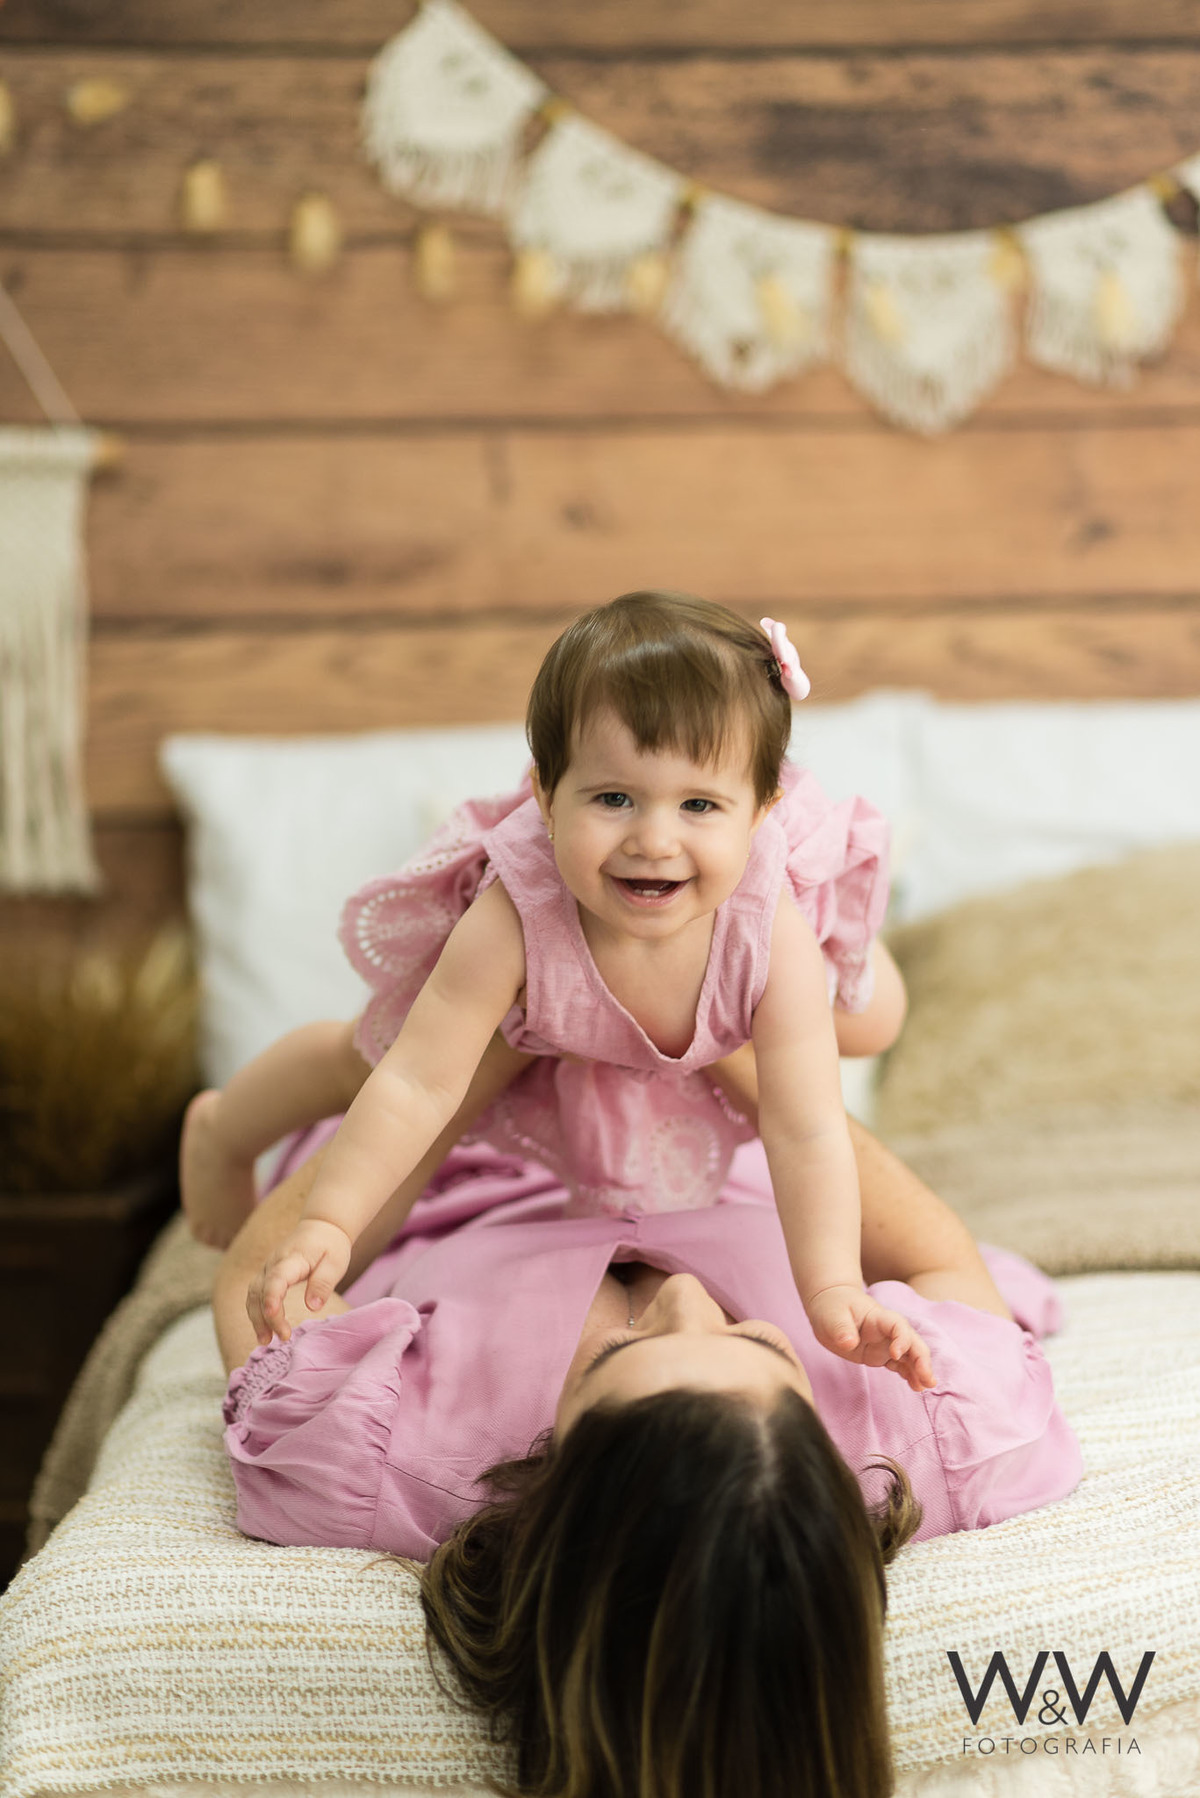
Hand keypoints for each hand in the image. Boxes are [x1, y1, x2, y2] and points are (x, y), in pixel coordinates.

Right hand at [245, 1218, 351, 1345]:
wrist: (321, 1226)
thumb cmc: (330, 1245)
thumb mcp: (335, 1262)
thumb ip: (322, 1283)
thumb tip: (312, 1307)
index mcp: (292, 1258)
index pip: (277, 1278)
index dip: (272, 1297)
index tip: (273, 1315)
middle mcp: (274, 1263)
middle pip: (260, 1290)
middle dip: (266, 1316)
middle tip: (281, 1337)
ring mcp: (267, 1268)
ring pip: (253, 1294)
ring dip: (257, 1318)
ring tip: (265, 1341)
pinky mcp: (267, 1275)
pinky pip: (255, 1295)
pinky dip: (256, 1313)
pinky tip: (264, 1331)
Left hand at [805, 1283, 934, 1392]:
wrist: (830, 1305)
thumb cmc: (831, 1307)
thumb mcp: (831, 1315)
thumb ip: (841, 1328)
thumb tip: (849, 1343)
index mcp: (878, 1317)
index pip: (898, 1326)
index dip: (902, 1339)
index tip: (895, 1355)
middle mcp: (887, 1331)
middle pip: (912, 1341)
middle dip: (922, 1359)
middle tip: (928, 1379)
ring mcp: (886, 1343)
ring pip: (911, 1355)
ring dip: (920, 1369)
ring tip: (925, 1387)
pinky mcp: (882, 1354)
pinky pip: (901, 1365)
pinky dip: (910, 1374)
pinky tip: (916, 1386)